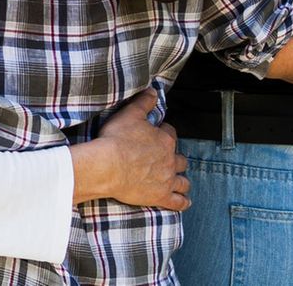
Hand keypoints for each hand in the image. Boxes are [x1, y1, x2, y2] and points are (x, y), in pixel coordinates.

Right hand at [70, 88, 189, 210]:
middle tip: (167, 158)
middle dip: (176, 158)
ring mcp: (167, 180)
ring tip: (179, 180)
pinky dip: (182, 201)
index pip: (170, 133)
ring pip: (183, 181)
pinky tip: (185, 201)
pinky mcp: (160, 196)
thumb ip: (144, 102)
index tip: (157, 134)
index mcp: (164, 140)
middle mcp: (170, 160)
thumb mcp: (129, 114)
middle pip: (180, 159)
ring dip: (182, 180)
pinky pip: (178, 201)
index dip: (164, 133)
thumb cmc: (116, 139)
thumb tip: (153, 90)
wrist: (107, 166)